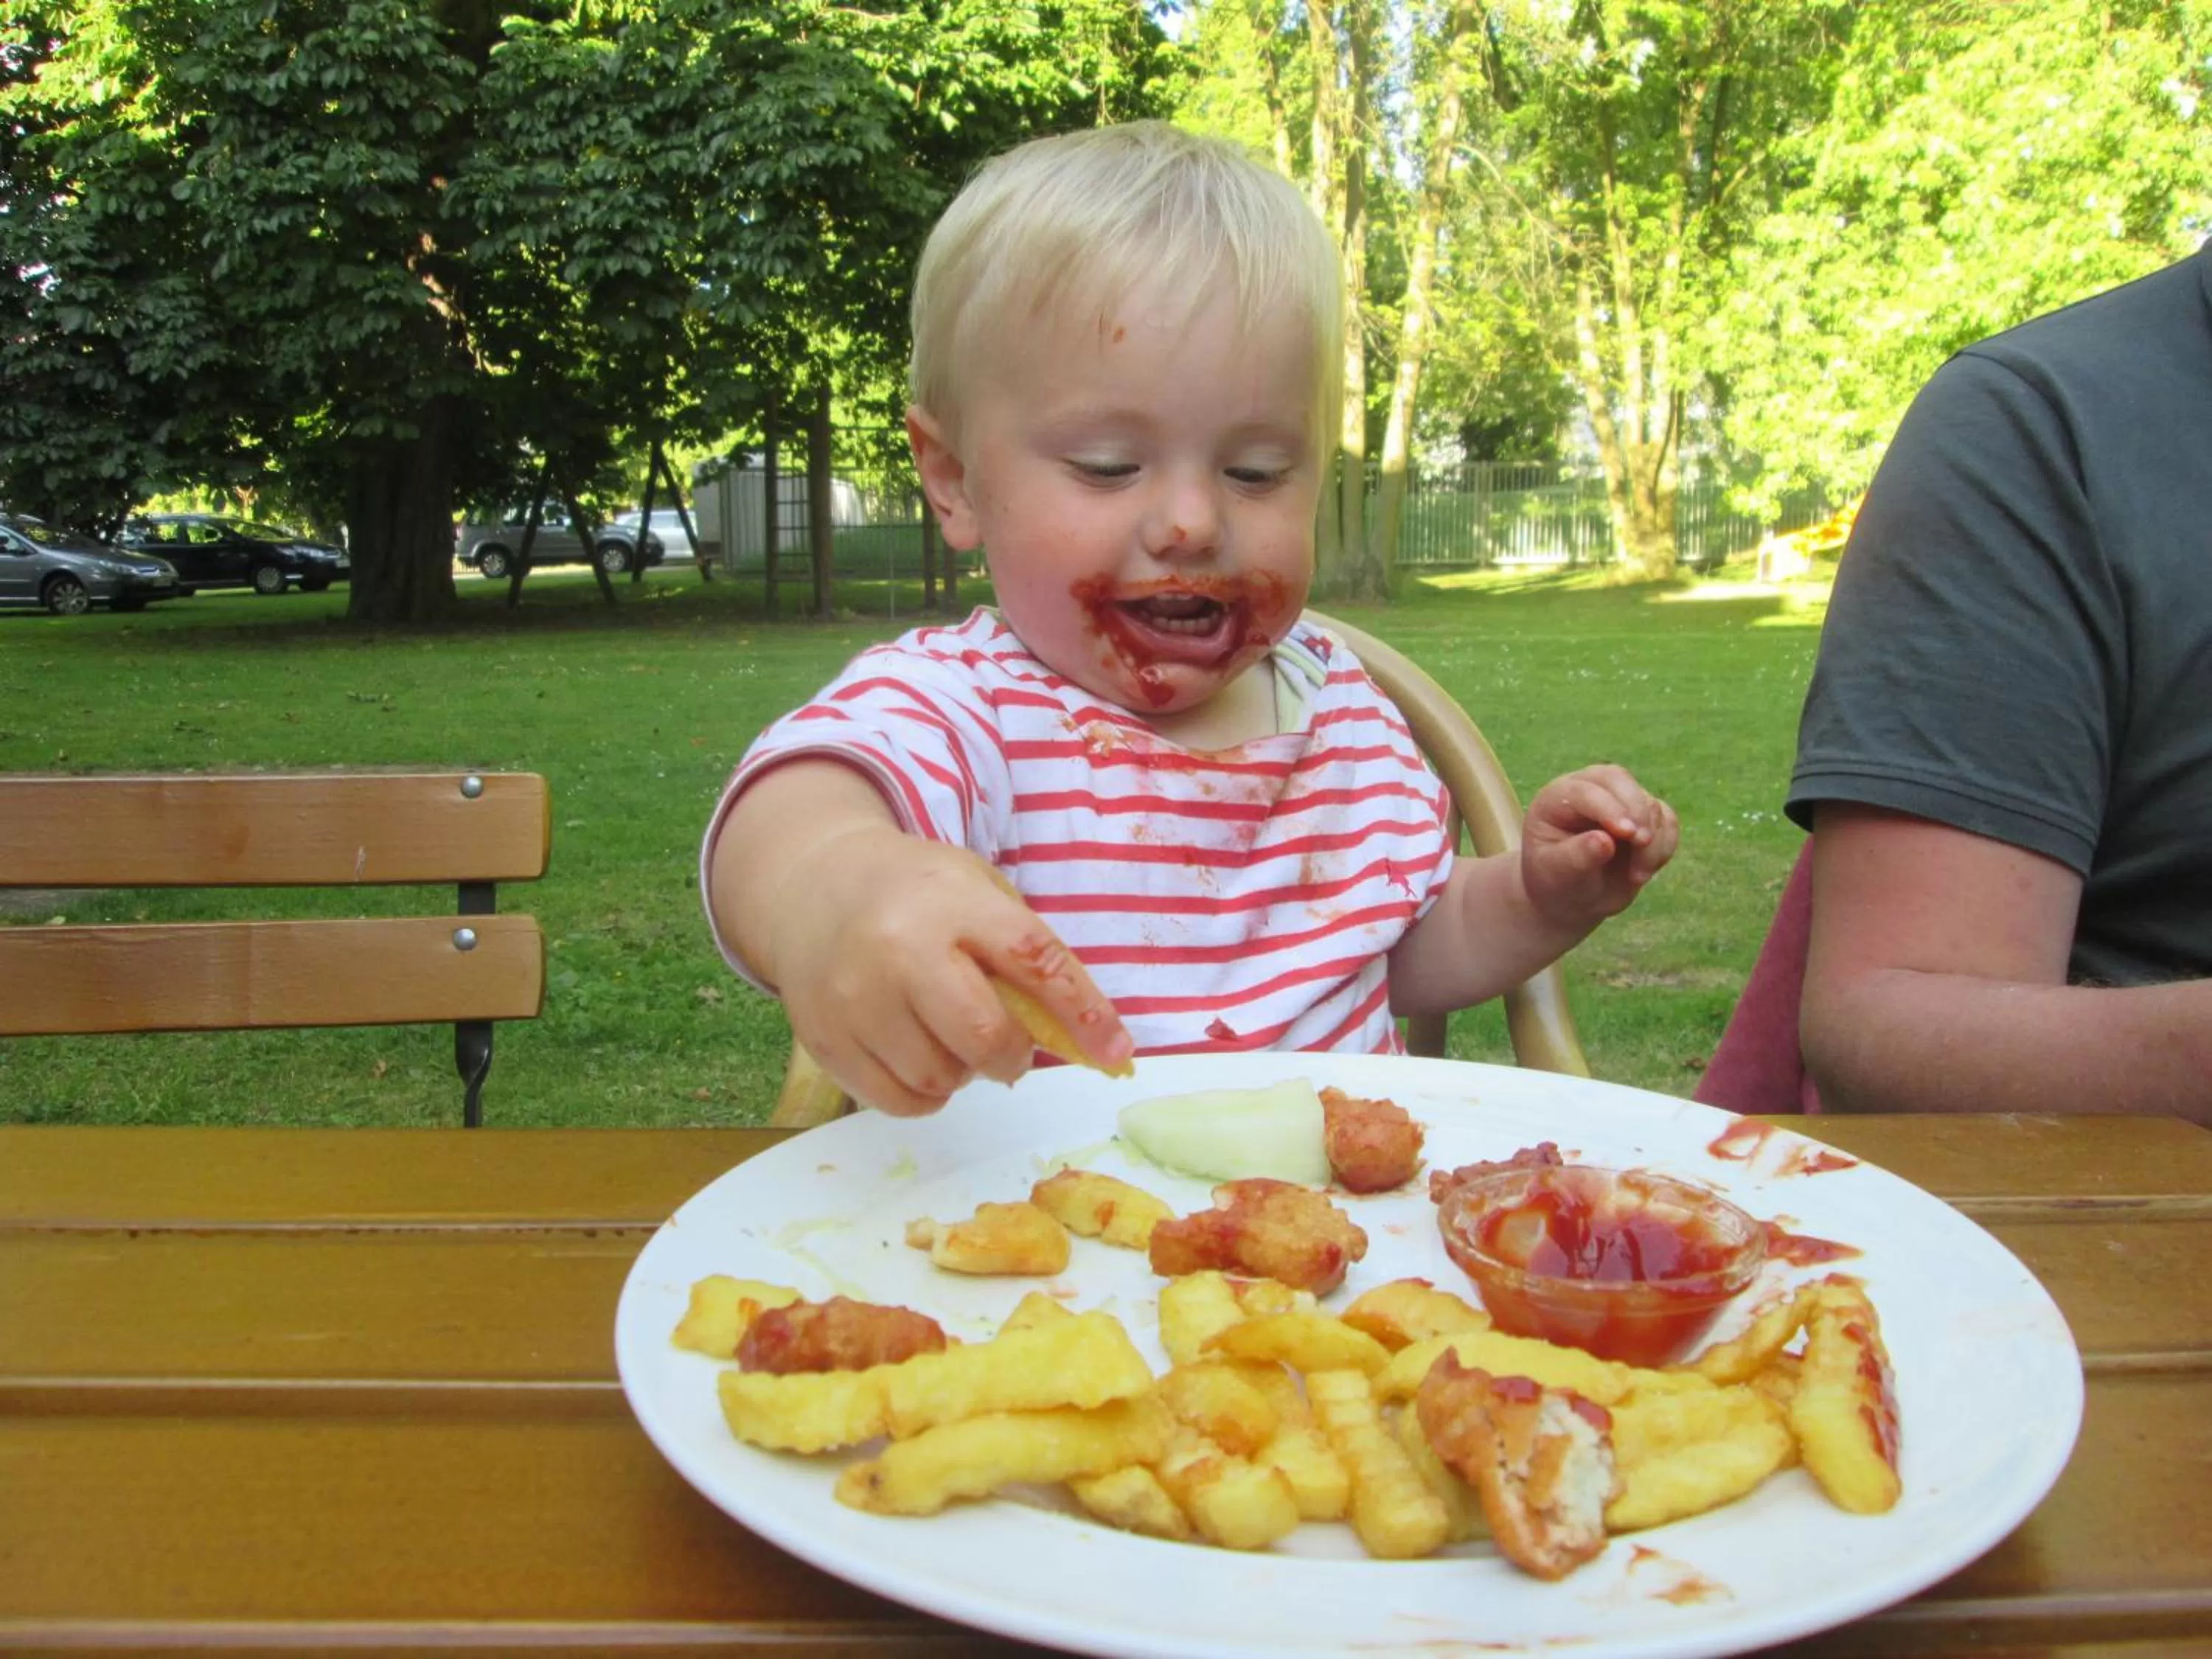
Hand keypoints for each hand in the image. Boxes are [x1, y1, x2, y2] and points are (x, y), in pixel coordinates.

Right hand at [766, 825, 1132, 1116]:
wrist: (813, 885)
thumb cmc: (917, 895)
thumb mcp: (977, 892)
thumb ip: (1026, 955)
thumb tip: (1088, 1040)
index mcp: (952, 902)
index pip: (1032, 959)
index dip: (1083, 1011)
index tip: (1116, 1052)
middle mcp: (899, 949)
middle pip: (983, 1036)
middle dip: (1012, 1055)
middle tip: (1008, 1048)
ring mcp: (855, 999)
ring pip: (940, 1080)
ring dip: (962, 1072)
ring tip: (947, 1035)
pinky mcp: (826, 1040)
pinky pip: (899, 1102)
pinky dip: (924, 1094)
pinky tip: (917, 1055)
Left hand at [1519, 764, 1677, 932]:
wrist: (1574, 897)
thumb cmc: (1557, 881)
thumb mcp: (1557, 873)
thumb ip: (1577, 856)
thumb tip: (1605, 841)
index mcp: (1557, 797)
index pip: (1586, 791)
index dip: (1609, 808)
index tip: (1626, 834)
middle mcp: (1589, 790)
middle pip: (1620, 780)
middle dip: (1637, 811)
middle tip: (1643, 843)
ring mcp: (1620, 802)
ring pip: (1649, 804)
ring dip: (1651, 841)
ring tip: (1637, 877)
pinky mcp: (1645, 817)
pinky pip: (1667, 821)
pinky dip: (1664, 845)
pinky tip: (1644, 871)